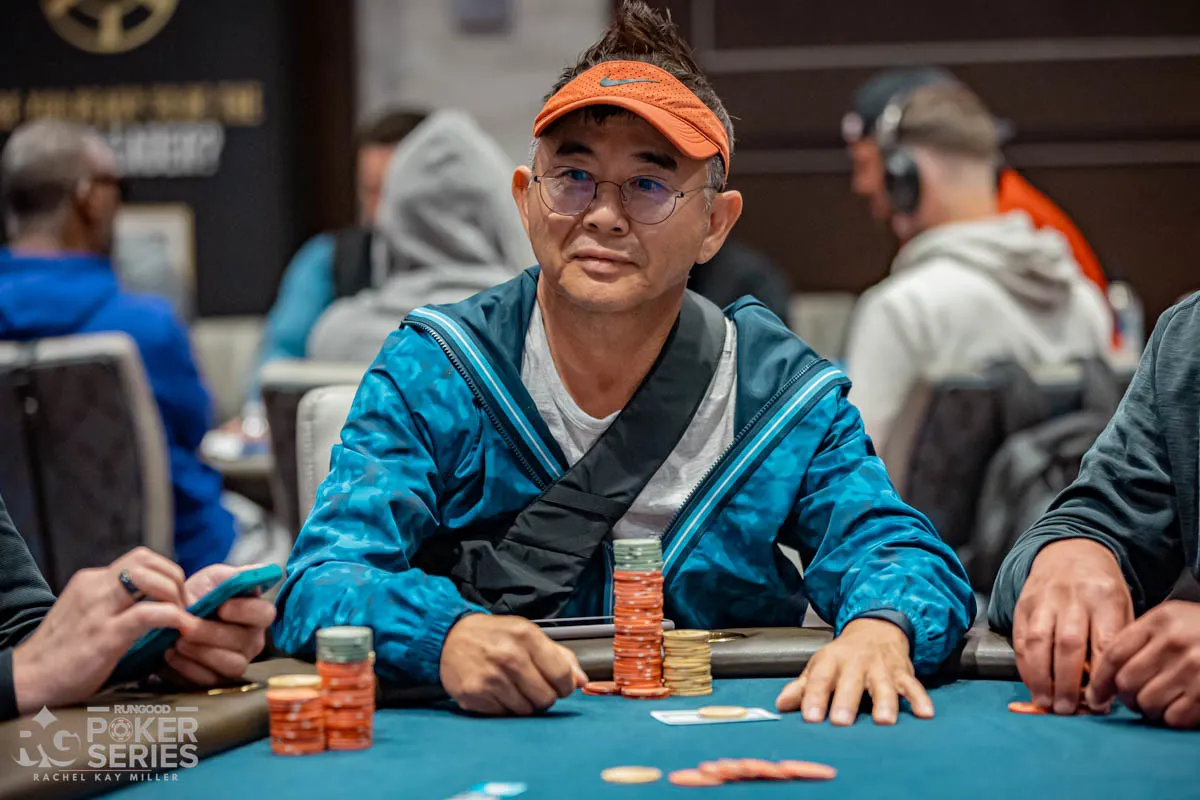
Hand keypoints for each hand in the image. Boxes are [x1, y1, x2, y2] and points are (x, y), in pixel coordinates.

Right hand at [12, 547, 199, 713]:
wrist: (27, 679)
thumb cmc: (61, 652)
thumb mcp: (85, 613)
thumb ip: (113, 601)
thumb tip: (153, 601)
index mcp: (90, 582)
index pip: (140, 559)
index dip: (166, 572)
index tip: (175, 594)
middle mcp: (94, 589)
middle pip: (146, 560)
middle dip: (175, 578)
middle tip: (183, 604)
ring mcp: (98, 611)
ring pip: (147, 578)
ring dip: (175, 595)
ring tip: (182, 616)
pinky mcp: (104, 636)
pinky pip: (148, 614)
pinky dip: (173, 617)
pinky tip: (181, 628)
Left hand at [162, 564, 276, 685]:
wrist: (171, 616)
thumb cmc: (198, 595)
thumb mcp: (214, 578)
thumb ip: (234, 576)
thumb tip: (257, 572)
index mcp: (256, 612)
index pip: (265, 614)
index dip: (245, 611)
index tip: (222, 607)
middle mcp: (253, 639)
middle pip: (244, 641)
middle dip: (211, 633)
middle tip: (186, 625)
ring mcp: (238, 660)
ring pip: (232, 665)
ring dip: (201, 652)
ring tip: (179, 640)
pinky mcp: (218, 678)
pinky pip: (210, 679)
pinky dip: (188, 666)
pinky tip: (173, 653)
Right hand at [440, 614, 587, 715]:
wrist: (451, 636)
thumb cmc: (495, 636)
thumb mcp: (528, 634)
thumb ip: (559, 656)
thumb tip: (581, 681)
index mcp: (526, 637)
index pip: (562, 675)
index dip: (565, 686)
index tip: (559, 686)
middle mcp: (509, 657)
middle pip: (546, 698)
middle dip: (544, 697)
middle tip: (532, 687)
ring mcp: (490, 678)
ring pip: (526, 711)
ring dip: (524, 704)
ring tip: (512, 687)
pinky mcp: (474, 695)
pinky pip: (504, 715)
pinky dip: (504, 708)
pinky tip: (496, 692)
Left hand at [775, 617, 929, 725]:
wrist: (875, 630)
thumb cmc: (843, 657)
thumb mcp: (820, 667)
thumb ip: (803, 688)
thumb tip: (780, 705)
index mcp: (831, 661)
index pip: (820, 680)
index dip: (814, 698)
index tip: (810, 718)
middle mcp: (856, 663)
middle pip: (851, 683)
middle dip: (846, 702)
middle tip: (842, 722)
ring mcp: (881, 667)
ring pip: (883, 685)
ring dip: (885, 702)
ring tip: (884, 721)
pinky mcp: (903, 672)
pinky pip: (913, 685)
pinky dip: (920, 698)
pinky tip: (925, 713)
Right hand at [1011, 538, 1132, 713]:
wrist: (1070, 553)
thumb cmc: (1101, 591)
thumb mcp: (1121, 608)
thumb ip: (1113, 645)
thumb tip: (1103, 692)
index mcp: (1105, 598)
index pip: (1103, 643)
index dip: (1100, 678)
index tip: (1099, 703)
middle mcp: (1072, 596)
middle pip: (1067, 644)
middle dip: (1066, 682)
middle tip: (1067, 709)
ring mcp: (1042, 599)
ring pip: (1037, 642)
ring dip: (1040, 677)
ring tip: (1045, 702)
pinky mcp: (1021, 604)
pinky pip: (1019, 638)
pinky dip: (1024, 665)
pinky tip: (1032, 682)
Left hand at [1085, 600, 1199, 727]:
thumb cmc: (1198, 631)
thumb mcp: (1168, 621)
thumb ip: (1136, 639)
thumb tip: (1101, 676)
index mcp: (1160, 621)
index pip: (1114, 654)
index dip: (1099, 680)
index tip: (1094, 695)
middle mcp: (1176, 643)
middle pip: (1127, 682)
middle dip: (1125, 697)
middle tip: (1133, 699)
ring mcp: (1195, 668)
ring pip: (1147, 702)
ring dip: (1148, 709)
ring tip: (1157, 702)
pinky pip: (1174, 717)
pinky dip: (1171, 718)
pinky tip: (1178, 707)